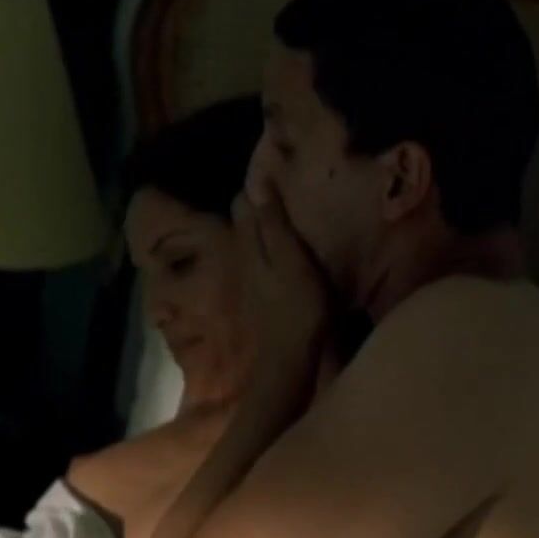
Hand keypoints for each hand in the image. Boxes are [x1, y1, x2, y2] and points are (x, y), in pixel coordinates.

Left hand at [233, 186, 331, 394]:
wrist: (284, 360)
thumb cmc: (298, 308)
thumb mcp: (293, 263)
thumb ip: (275, 227)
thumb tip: (258, 187)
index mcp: (251, 245)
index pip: (244, 206)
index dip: (255, 190)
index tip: (272, 177)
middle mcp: (241, 259)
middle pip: (240, 224)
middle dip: (250, 208)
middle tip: (273, 195)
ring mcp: (244, 281)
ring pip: (243, 244)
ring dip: (254, 230)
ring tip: (274, 220)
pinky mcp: (252, 300)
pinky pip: (252, 265)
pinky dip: (259, 254)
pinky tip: (273, 258)